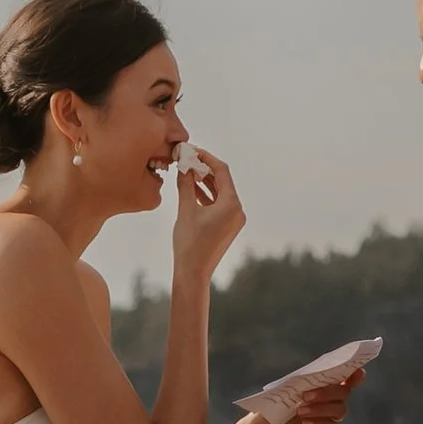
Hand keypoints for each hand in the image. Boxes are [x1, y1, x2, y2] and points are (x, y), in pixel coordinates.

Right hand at [171, 150, 245, 282]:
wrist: (193, 273)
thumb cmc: (189, 243)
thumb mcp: (186, 210)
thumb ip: (186, 185)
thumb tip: (184, 165)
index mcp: (232, 204)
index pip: (222, 172)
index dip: (206, 158)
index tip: (192, 150)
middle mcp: (238, 210)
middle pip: (222, 181)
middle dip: (205, 169)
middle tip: (188, 158)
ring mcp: (235, 219)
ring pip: (220, 192)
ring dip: (204, 181)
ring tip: (187, 170)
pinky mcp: (228, 226)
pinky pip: (219, 204)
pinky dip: (207, 195)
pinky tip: (192, 187)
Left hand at [245, 377, 355, 423]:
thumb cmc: (277, 404)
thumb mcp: (291, 388)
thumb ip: (307, 380)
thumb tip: (319, 373)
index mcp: (326, 386)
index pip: (346, 379)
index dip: (355, 375)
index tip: (359, 371)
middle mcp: (332, 401)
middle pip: (343, 392)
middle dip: (327, 392)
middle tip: (305, 395)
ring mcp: (331, 417)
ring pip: (339, 409)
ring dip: (320, 408)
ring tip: (300, 411)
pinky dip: (318, 422)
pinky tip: (305, 423)